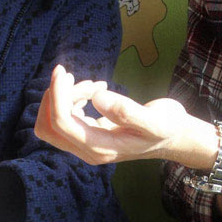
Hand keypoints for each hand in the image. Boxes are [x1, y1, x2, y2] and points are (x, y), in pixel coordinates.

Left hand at [34, 65, 197, 164]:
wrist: (174, 137)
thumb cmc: (167, 127)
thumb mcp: (156, 120)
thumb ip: (127, 111)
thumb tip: (96, 98)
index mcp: (99, 148)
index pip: (61, 124)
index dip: (56, 96)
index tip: (63, 72)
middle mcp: (88, 150)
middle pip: (48, 127)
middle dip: (57, 97)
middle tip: (81, 78)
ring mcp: (85, 143)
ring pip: (54, 119)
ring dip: (66, 96)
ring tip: (96, 84)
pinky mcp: (86, 134)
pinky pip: (65, 116)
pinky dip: (72, 97)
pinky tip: (95, 89)